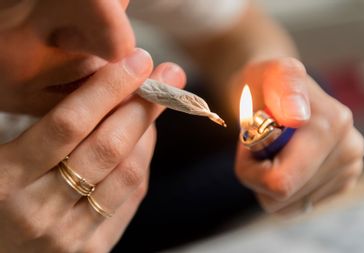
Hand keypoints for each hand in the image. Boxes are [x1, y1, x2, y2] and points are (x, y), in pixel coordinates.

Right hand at [0, 48, 185, 251]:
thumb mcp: (2, 160)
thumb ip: (45, 131)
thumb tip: (107, 93)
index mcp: (6, 178)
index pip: (68, 123)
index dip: (108, 88)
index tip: (138, 62)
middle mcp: (39, 210)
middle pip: (108, 147)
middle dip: (143, 106)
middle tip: (169, 78)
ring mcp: (69, 237)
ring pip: (127, 173)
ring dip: (148, 133)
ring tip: (153, 108)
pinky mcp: (92, 251)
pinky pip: (130, 198)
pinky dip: (142, 163)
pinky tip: (142, 143)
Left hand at [234, 58, 363, 214]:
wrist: (273, 88)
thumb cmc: (264, 82)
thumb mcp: (266, 73)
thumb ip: (282, 86)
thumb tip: (297, 117)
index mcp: (333, 125)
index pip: (280, 182)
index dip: (251, 168)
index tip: (248, 142)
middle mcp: (349, 149)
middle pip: (283, 197)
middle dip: (258, 174)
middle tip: (257, 144)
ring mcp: (348, 168)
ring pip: (288, 206)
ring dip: (268, 181)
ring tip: (271, 149)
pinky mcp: (341, 182)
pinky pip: (296, 206)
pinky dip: (281, 187)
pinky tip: (284, 161)